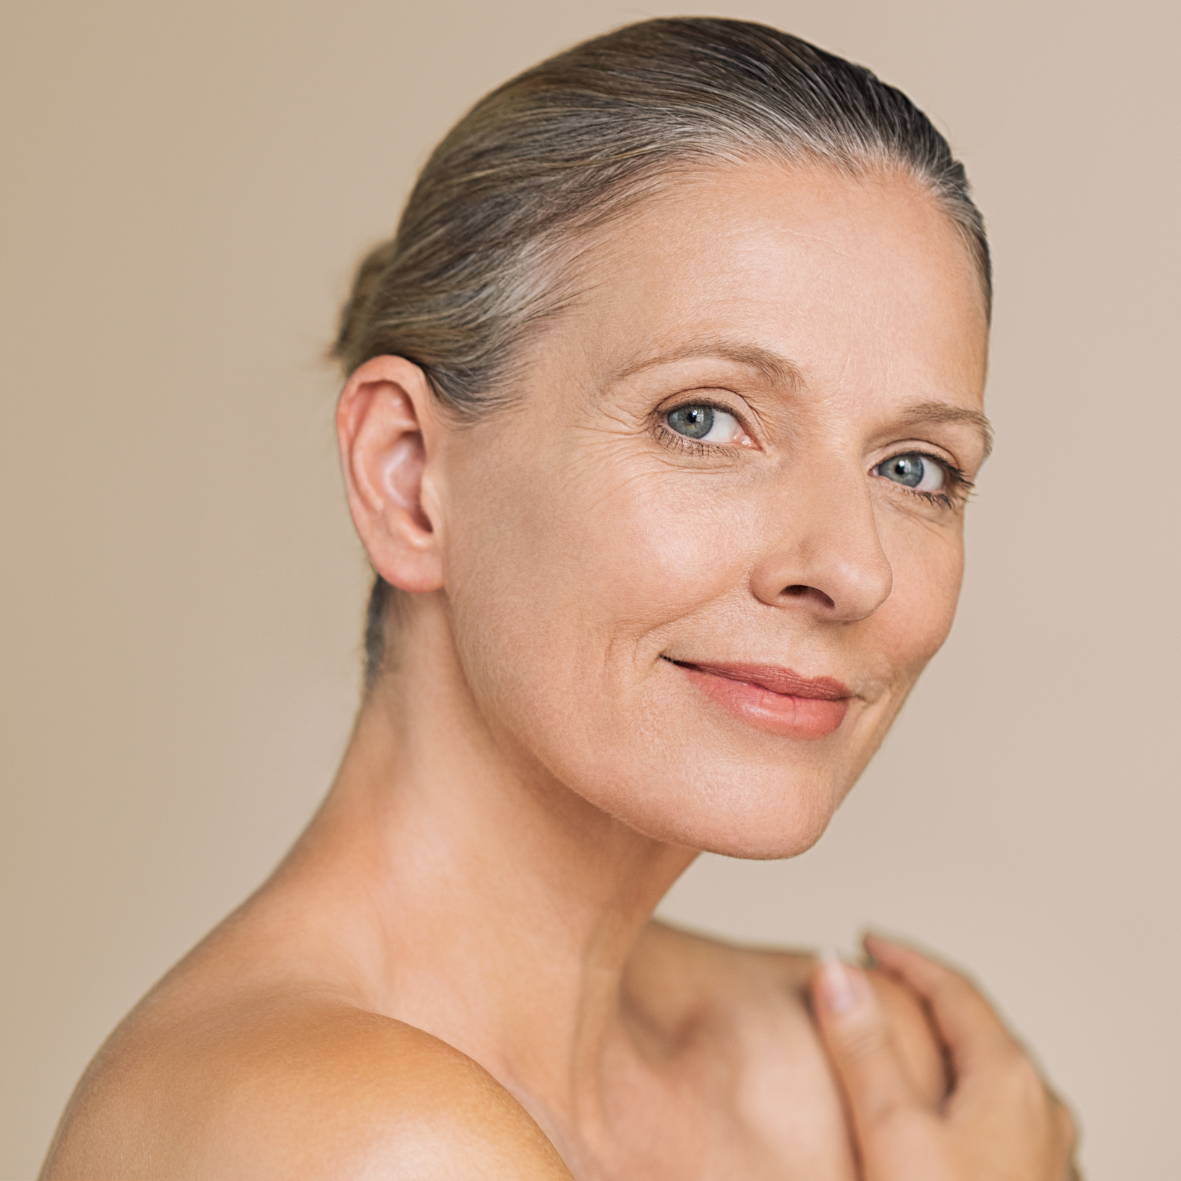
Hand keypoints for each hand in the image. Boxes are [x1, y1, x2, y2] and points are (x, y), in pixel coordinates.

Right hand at [812, 935, 1078, 1180]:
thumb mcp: (893, 1134)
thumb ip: (863, 1048)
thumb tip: (835, 969)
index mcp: (1011, 1083)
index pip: (956, 990)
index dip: (906, 959)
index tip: (866, 940)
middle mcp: (1039, 1113)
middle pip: (977, 1029)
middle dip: (923, 998)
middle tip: (874, 984)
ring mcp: (1041, 1157)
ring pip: (987, 1077)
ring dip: (939, 1047)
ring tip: (896, 1043)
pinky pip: (991, 1117)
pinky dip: (951, 1092)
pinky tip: (928, 1121)